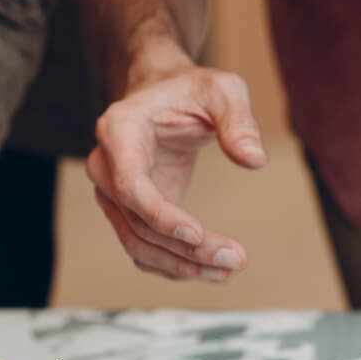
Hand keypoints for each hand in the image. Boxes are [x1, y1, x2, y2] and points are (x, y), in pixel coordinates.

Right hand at [86, 64, 266, 281]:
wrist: (165, 93)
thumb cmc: (191, 89)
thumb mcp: (222, 90)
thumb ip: (239, 121)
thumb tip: (255, 160)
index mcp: (119, 129)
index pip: (130, 184)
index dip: (160, 215)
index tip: (198, 235)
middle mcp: (105, 164)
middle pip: (137, 222)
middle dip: (185, 249)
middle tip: (236, 258)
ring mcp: (112, 192)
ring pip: (138, 244)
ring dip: (181, 266)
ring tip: (228, 269)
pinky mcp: (127, 211)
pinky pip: (143, 248)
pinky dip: (174, 265)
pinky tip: (211, 270)